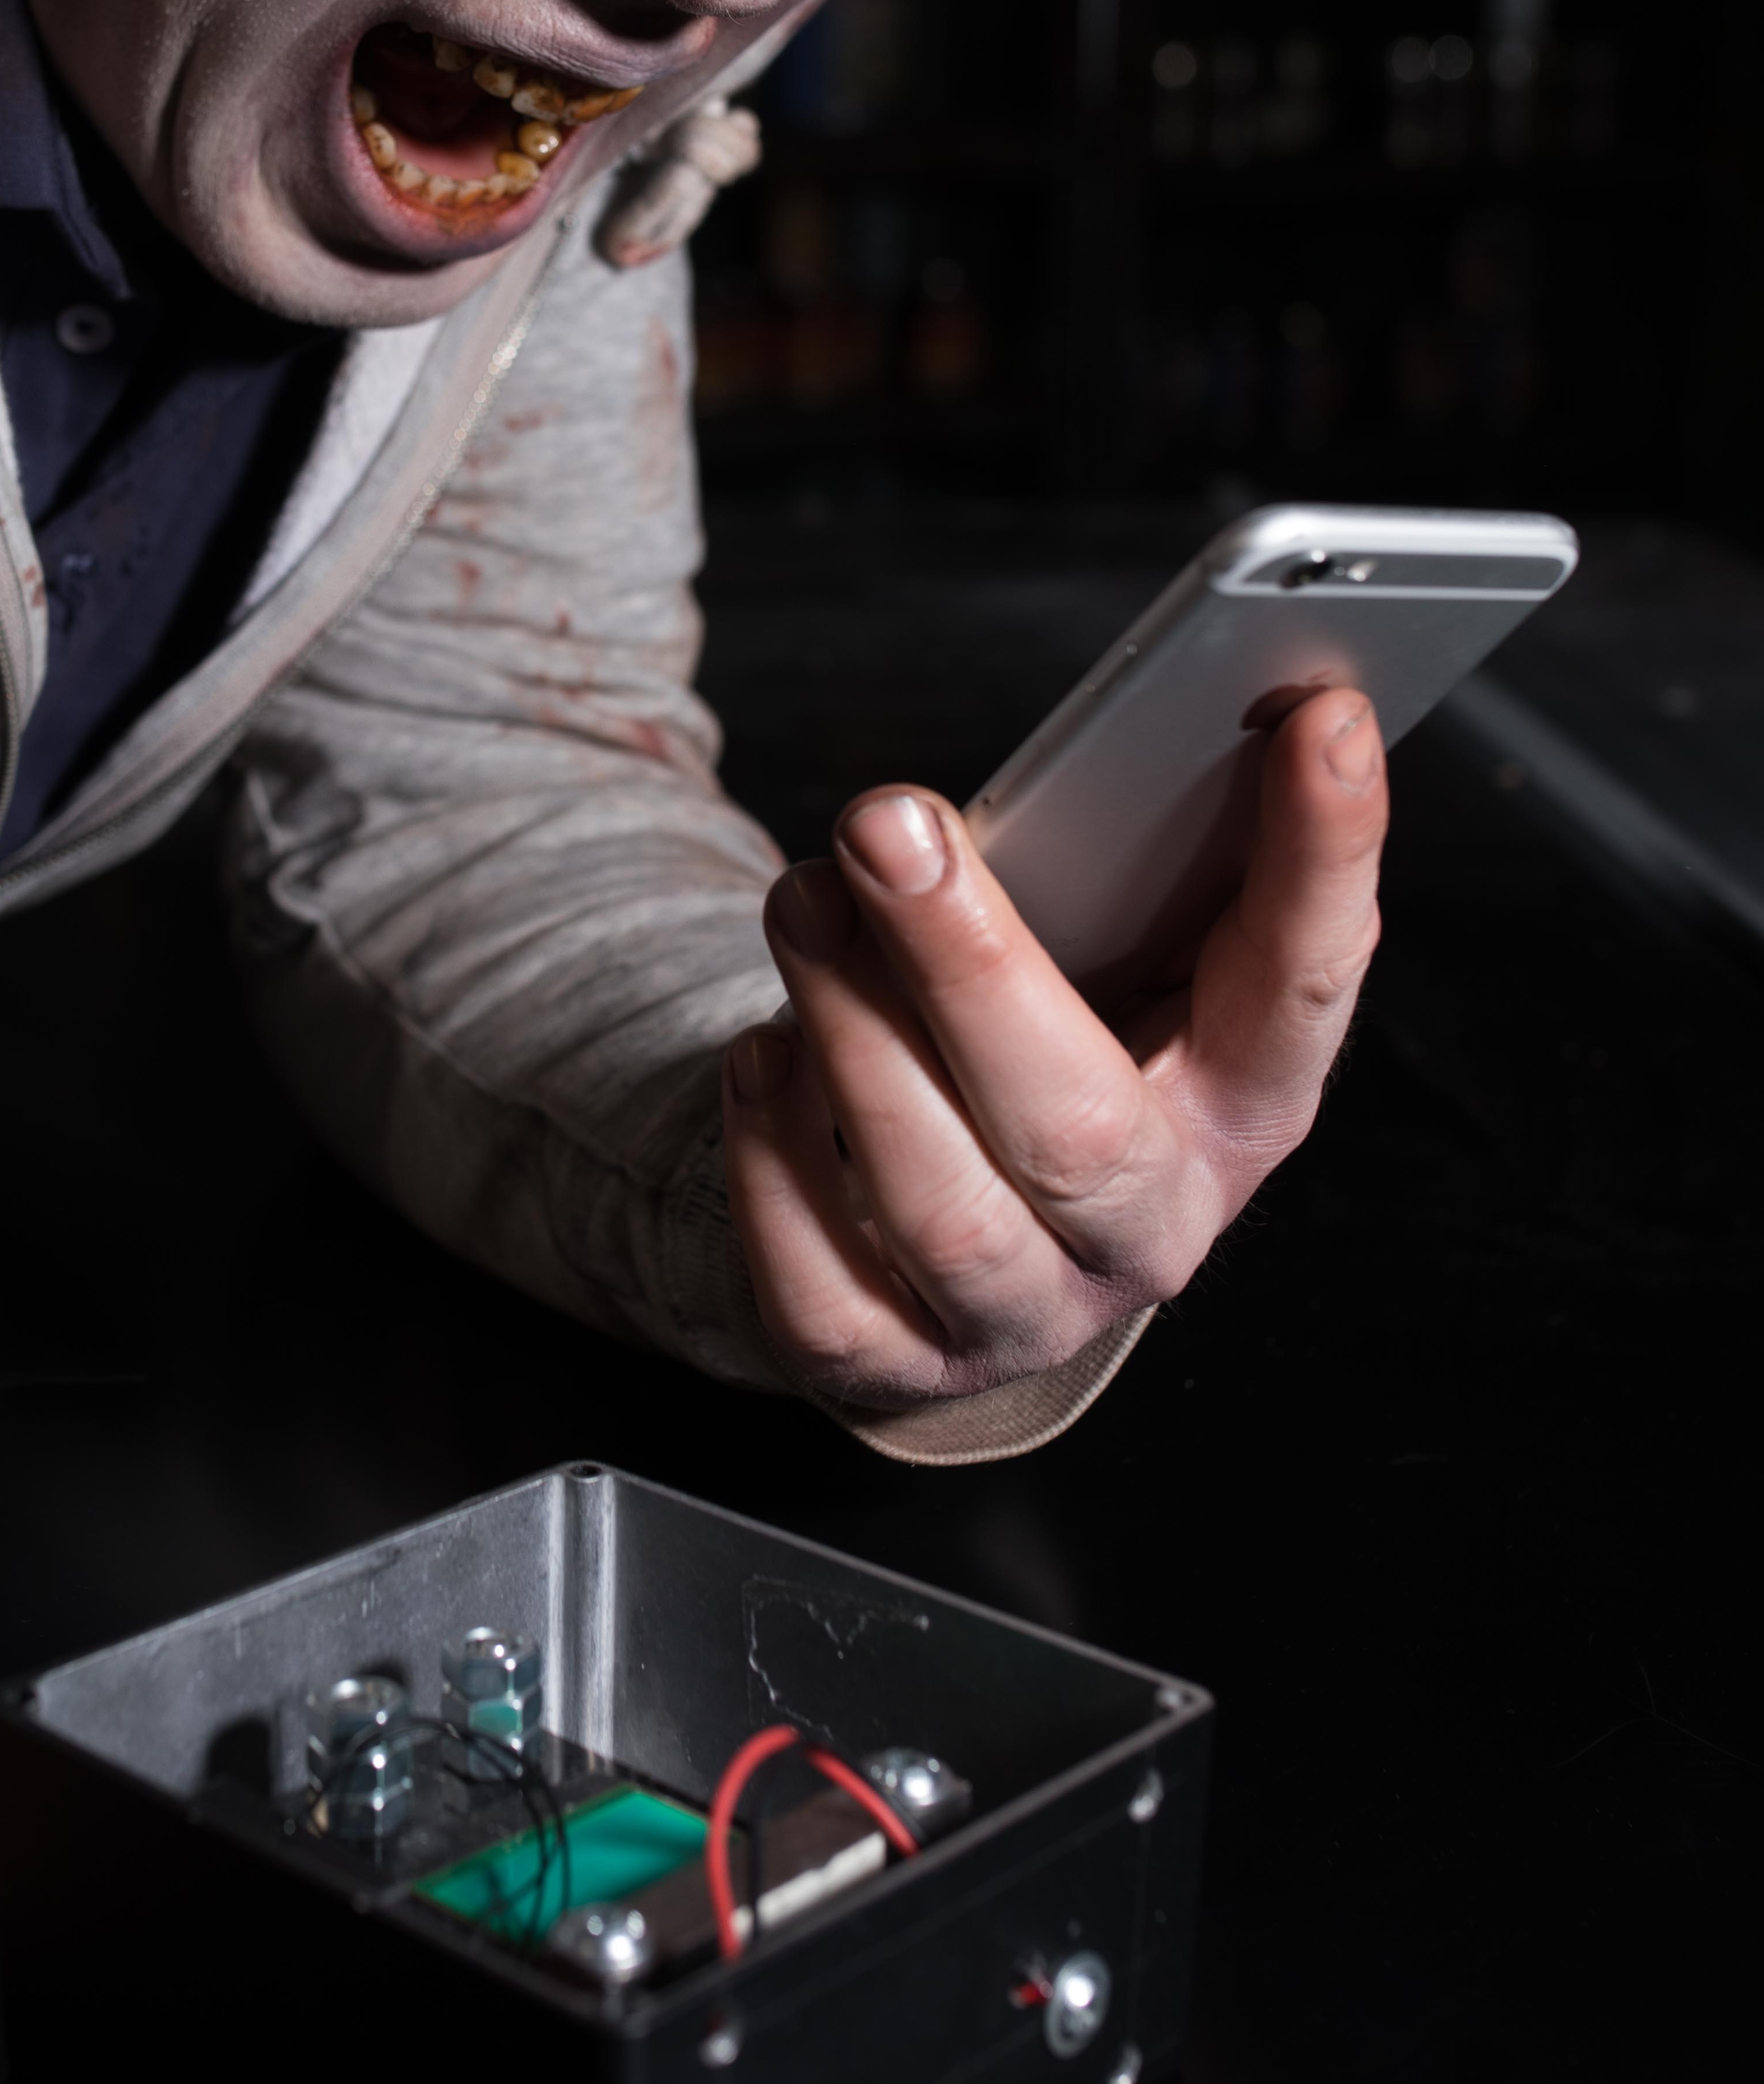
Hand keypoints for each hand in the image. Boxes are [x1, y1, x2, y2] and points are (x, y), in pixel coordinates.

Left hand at [722, 685, 1386, 1422]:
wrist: (942, 1243)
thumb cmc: (1039, 1055)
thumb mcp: (1114, 963)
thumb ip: (1138, 869)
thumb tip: (1159, 722)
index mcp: (1240, 1109)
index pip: (1304, 986)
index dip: (1324, 857)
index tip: (1319, 719)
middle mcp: (1148, 1229)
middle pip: (1078, 1122)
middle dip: (969, 962)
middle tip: (886, 823)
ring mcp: (1024, 1314)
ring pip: (940, 1203)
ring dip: (853, 1034)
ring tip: (799, 902)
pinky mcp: (894, 1363)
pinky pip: (823, 1285)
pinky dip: (775, 1160)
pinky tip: (759, 1055)